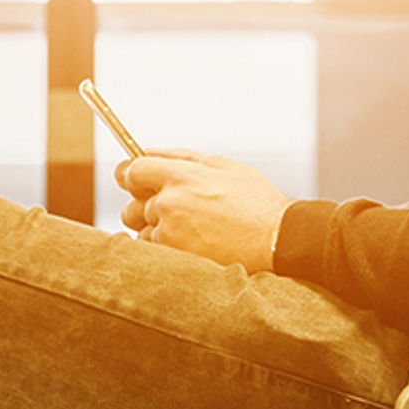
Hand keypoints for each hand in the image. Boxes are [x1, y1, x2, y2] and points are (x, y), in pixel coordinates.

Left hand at [114, 148, 291, 271]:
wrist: (276, 241)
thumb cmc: (254, 201)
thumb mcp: (223, 166)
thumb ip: (180, 156)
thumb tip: (144, 150)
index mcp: (180, 176)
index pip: (131, 171)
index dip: (132, 176)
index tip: (138, 182)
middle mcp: (169, 204)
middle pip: (131, 205)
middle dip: (145, 207)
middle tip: (176, 211)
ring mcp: (170, 234)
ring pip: (143, 232)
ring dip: (157, 230)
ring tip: (192, 230)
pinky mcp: (174, 258)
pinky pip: (155, 252)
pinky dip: (167, 249)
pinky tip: (194, 245)